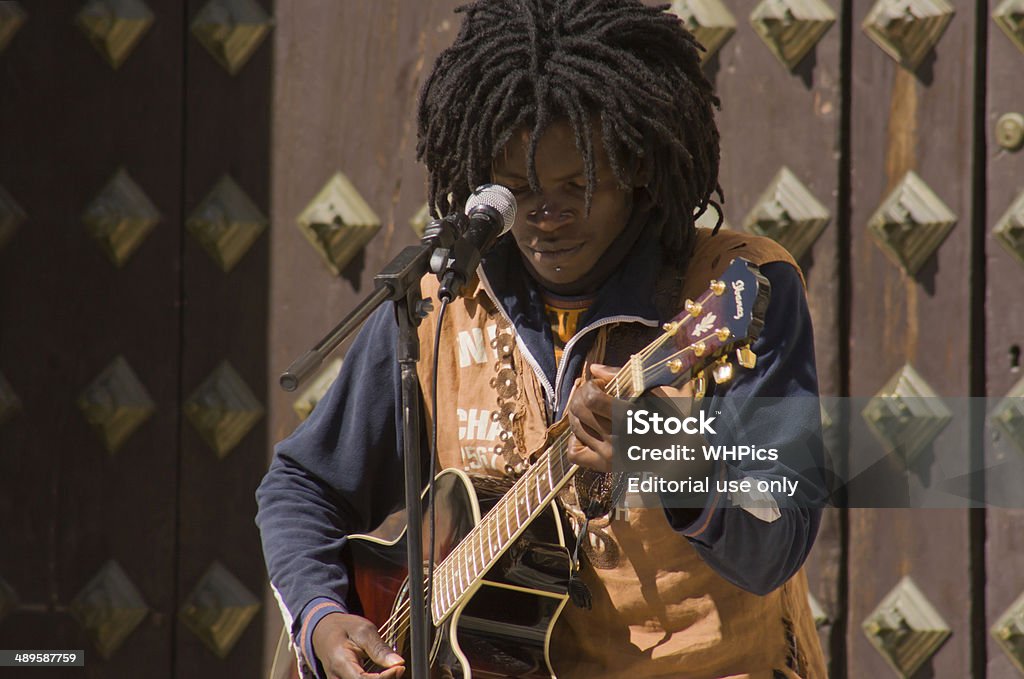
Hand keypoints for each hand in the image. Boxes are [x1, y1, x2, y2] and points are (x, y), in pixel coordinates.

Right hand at [311, 612, 404, 678]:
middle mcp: (336, 678)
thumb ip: (379, 648)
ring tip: (390, 671)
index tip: (400, 667)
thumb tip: (398, 662)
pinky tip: (382, 675)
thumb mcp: (363, 630)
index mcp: (340, 663)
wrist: (324, 631)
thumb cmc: (344, 628)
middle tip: (397, 669)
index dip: (385, 678)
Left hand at [566, 364, 695, 472]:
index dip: (591, 386)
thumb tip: (593, 368)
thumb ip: (623, 376)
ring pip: (574, 428)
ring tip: (593, 409)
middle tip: (594, 393)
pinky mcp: (605, 467)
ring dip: (578, 413)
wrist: (683, 452)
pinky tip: (589, 431)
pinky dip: (576, 440)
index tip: (603, 386)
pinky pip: (574, 453)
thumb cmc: (671, 416)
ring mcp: (610, 456)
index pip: (591, 399)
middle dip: (582, 395)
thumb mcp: (656, 390)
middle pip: (579, 410)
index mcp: (631, 419)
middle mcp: (617, 441)